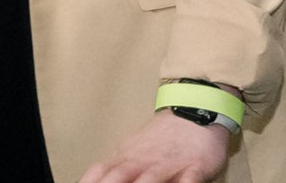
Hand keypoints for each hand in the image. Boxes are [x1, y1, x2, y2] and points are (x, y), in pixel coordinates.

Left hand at [78, 111, 229, 182]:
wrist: (192, 110)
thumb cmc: (161, 138)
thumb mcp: (134, 149)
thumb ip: (118, 166)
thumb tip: (97, 178)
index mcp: (127, 156)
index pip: (102, 169)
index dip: (90, 180)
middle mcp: (144, 160)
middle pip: (120, 174)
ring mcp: (169, 164)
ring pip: (151, 178)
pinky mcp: (194, 166)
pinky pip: (189, 178)